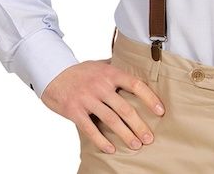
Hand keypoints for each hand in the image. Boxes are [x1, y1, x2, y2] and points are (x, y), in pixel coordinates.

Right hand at [40, 58, 165, 153]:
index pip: (135, 84)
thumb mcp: (99, 64)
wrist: (53, 74)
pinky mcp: (75, 111)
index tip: (160, 111)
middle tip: (149, 138)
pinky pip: (90, 129)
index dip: (149, 98)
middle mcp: (100, 86)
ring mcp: (87, 99)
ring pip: (111, 120)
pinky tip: (111, 149)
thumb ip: (116, 69)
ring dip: (125, 135)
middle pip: (125, 108)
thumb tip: (135, 69)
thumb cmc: (80, 71)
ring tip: (136, 145)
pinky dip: (101, 141)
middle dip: (139, 125)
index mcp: (110, 73)